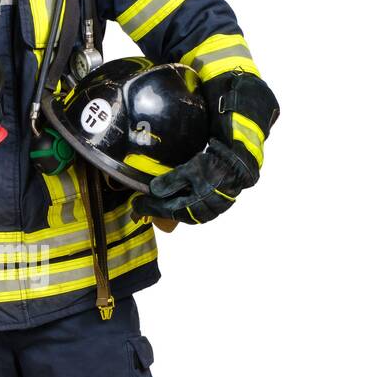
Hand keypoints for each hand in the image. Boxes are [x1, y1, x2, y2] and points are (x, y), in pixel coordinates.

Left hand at [130, 139, 250, 225]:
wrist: (240, 163)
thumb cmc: (216, 164)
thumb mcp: (192, 169)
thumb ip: (173, 180)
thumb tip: (154, 190)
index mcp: (197, 205)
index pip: (167, 209)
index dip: (150, 207)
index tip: (135, 205)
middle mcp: (204, 212)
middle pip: (175, 213)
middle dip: (157, 209)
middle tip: (141, 205)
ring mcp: (211, 211)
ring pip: (184, 213)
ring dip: (169, 208)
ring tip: (155, 203)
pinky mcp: (215, 206)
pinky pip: (194, 210)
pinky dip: (182, 206)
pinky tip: (174, 200)